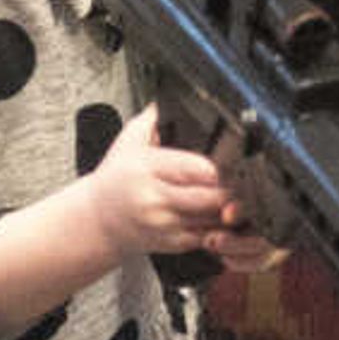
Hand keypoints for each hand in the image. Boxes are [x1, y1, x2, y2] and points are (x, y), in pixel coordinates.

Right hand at [86, 106, 240, 253]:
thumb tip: (171, 96)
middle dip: (230, 189)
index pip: (198, 169)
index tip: (231, 161)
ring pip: (213, 219)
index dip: (220, 166)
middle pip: (211, 197)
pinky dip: (219, 228)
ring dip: (228, 209)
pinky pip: (207, 237)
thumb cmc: (115, 181)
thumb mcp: (128, 142)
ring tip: (233, 197)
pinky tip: (219, 215)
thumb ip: (153, 118)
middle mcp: (155, 199)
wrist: (98, 220)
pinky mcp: (171, 243)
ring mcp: (164, 224)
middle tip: (240, 181)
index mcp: (147, 169)